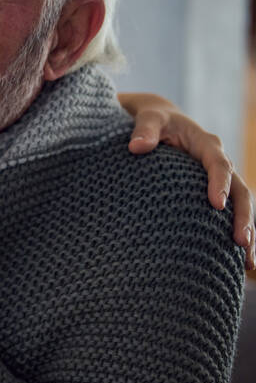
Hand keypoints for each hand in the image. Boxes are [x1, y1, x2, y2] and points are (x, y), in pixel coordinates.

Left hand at [120, 92, 254, 268]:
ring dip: (247, 233)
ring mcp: (220, 180)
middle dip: (243, 217)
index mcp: (206, 144)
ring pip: (242, 207)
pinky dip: (233, 235)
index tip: (217, 205)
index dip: (220, 183)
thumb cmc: (152, 120)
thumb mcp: (148, 118)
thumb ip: (144, 130)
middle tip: (240, 242)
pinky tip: (238, 264)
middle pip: (241, 191)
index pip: (219, 164)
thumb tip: (136, 147)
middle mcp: (220, 163)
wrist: (159, 121)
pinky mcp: (214, 192)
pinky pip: (229, 215)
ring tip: (247, 263)